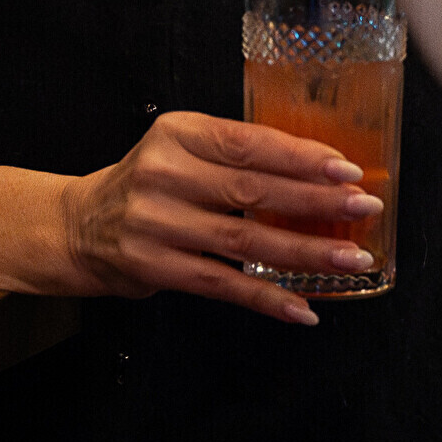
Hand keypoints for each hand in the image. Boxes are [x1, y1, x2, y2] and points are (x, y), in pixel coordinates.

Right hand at [55, 111, 382, 327]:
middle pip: (253, 189)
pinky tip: (302, 307)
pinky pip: (223, 284)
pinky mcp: (155, 268)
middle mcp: (164, 174)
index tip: (346, 170)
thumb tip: (317, 172)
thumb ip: (233, 155)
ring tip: (350, 257)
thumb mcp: (180, 150)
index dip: (301, 157)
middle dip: (316, 200)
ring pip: (245, 238)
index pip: (249, 143)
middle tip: (363, 207)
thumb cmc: (147, 185)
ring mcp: (157, 223)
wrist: (78, 227)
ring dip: (305, 251)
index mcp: (176, 133)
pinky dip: (267, 297)